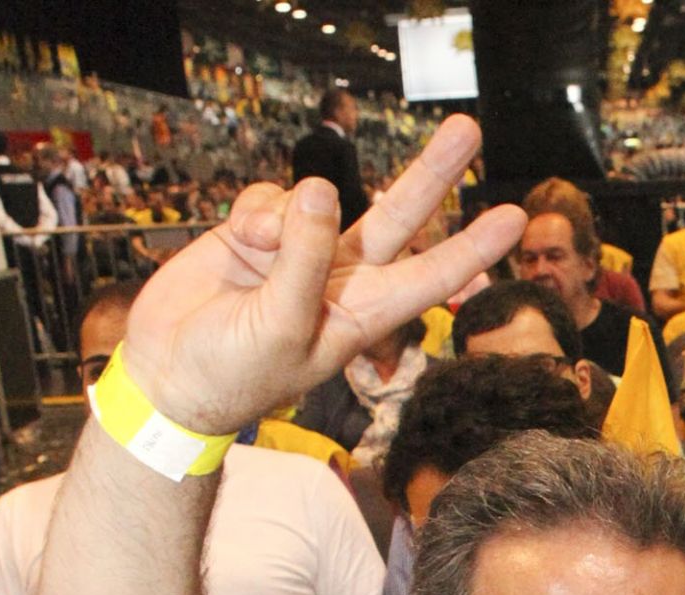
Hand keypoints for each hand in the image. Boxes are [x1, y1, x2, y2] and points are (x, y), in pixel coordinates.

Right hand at [121, 116, 524, 433]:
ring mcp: (305, 251)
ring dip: (289, 214)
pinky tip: (240, 240)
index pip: (432, 275)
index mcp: (365, 313)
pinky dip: (254, 212)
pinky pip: (271, 197)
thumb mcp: (280, 325)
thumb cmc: (235, 370)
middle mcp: (344, 277)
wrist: (169, 374)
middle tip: (470, 130)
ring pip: (323, 198)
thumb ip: (303, 260)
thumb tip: (320, 191)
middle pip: (400, 216)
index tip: (515, 217)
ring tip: (257, 252)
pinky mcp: (262, 232)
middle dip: (432, 173)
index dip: (473, 246)